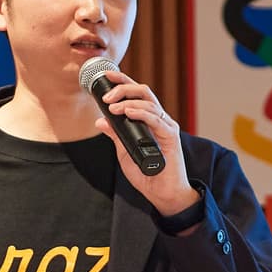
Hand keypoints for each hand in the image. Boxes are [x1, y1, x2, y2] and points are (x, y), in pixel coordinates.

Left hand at [93, 70, 197, 219]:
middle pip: (143, 92)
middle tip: (106, 96)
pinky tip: (128, 112)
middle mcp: (159, 120)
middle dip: (123, 88)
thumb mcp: (124, 153)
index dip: (122, 82)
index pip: (136, 94)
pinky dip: (141, 113)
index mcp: (149, 120)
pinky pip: (156, 119)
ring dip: (128, 102)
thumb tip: (100, 121)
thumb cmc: (147, 174)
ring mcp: (166, 127)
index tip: (105, 76)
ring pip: (149, 102)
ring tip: (113, 107)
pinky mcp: (171, 137)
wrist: (163, 194)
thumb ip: (115, 136)